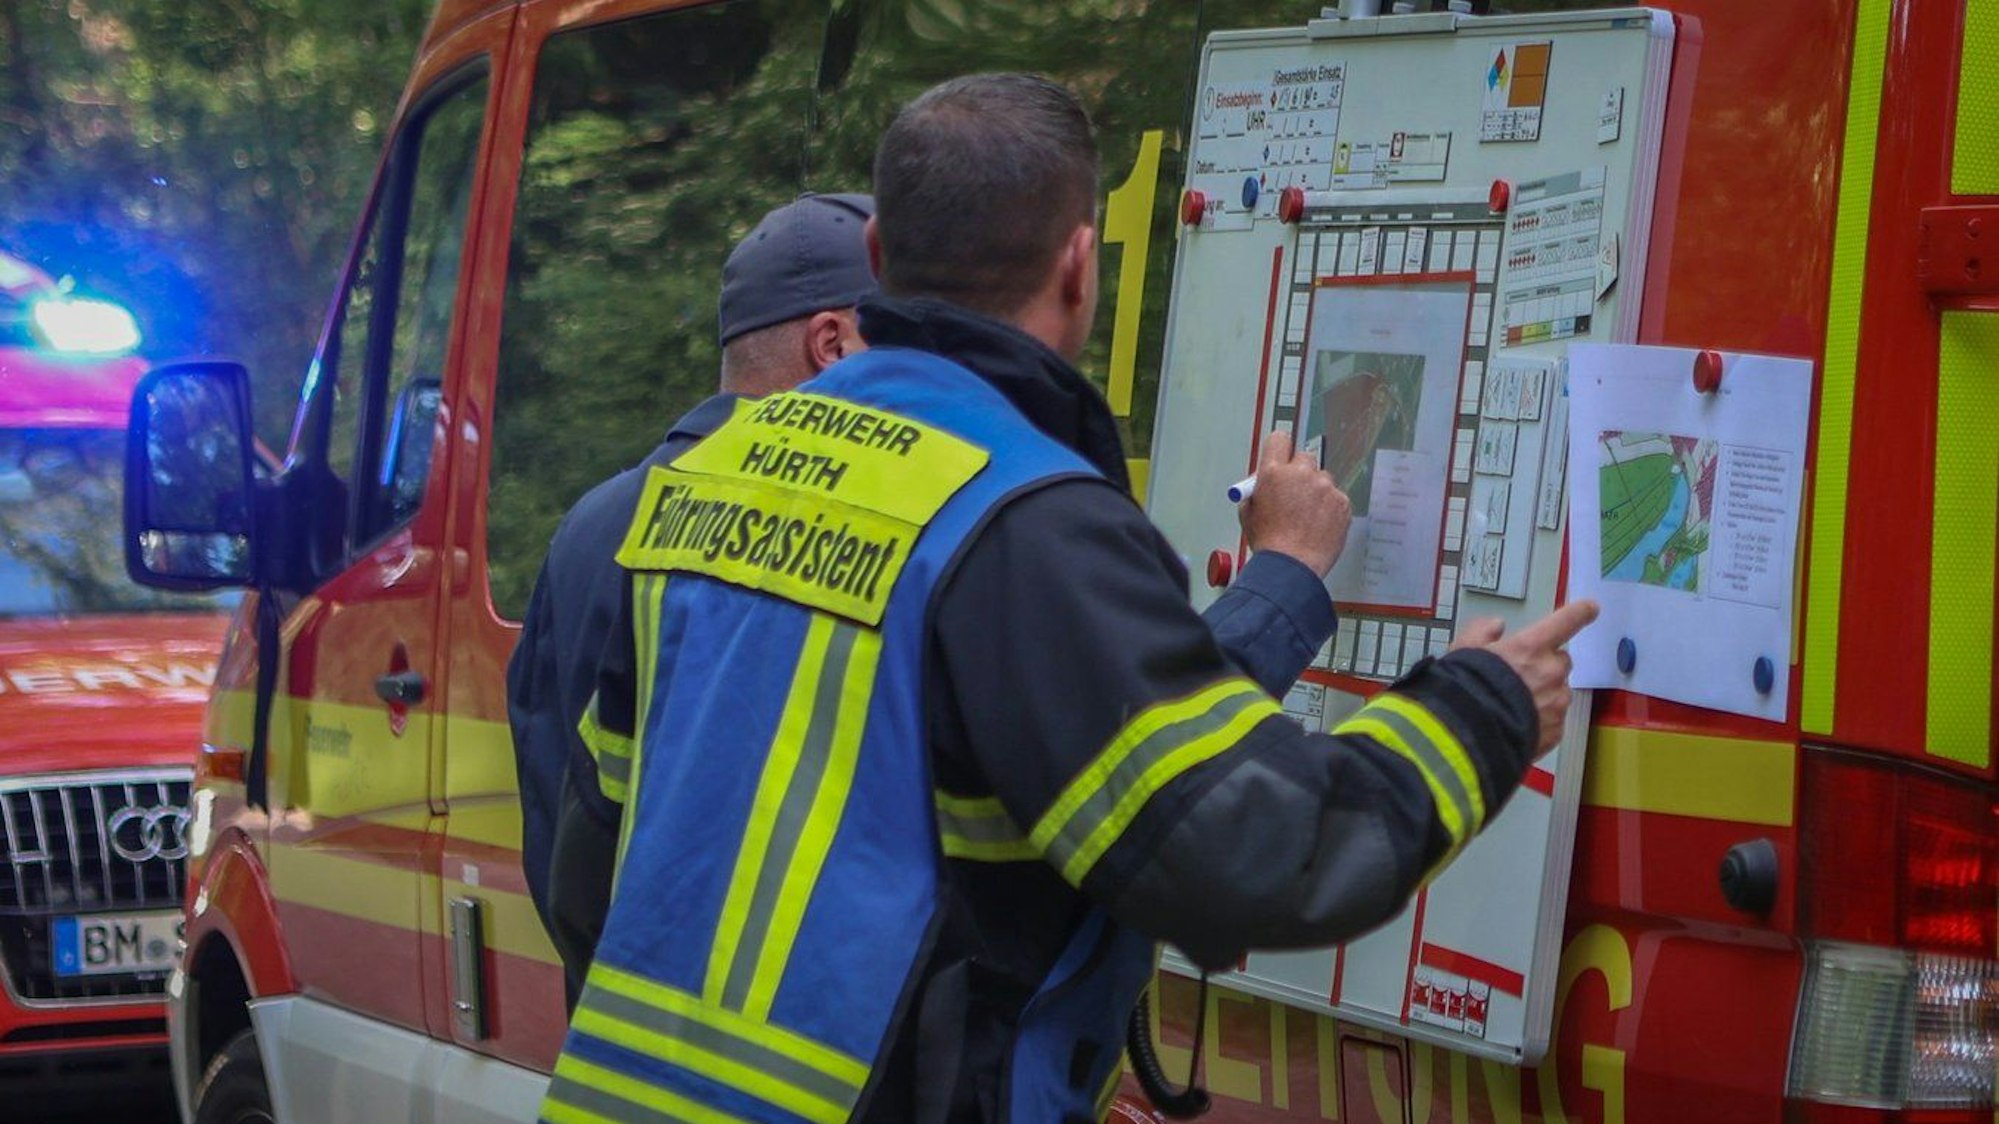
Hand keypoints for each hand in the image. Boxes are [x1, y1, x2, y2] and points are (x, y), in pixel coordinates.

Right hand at [1239, 429, 1351, 576]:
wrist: (1291, 566)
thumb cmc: (1269, 544)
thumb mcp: (1249, 513)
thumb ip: (1256, 491)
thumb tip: (1263, 483)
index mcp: (1273, 472)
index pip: (1280, 439)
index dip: (1280, 448)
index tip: (1282, 456)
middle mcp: (1300, 473)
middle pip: (1304, 458)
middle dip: (1300, 473)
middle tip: (1295, 494)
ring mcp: (1324, 487)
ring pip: (1323, 479)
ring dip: (1317, 492)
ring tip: (1308, 517)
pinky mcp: (1342, 501)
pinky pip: (1336, 497)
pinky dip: (1330, 508)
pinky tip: (1319, 526)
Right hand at [1451, 600, 1599, 752]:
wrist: (1468, 737)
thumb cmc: (1465, 691)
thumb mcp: (1462, 651)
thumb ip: (1481, 632)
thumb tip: (1494, 627)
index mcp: (1531, 647)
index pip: (1565, 622)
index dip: (1579, 613)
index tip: (1590, 608)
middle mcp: (1550, 673)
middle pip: (1561, 660)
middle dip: (1545, 664)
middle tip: (1520, 674)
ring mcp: (1556, 704)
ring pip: (1558, 691)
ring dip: (1543, 693)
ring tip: (1513, 704)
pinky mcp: (1556, 731)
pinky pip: (1554, 719)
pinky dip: (1541, 719)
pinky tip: (1517, 722)